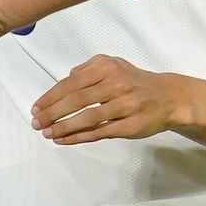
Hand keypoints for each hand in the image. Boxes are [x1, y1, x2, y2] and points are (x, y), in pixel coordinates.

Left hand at [30, 55, 185, 145]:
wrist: (169, 97)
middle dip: (52, 113)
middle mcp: (115, 84)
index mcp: (107, 68)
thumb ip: (89, 68)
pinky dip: (79, 137)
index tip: (36, 107)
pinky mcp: (130, 125)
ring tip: (47, 133)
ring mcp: (124, 105)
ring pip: (87, 117)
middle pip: (76, 100)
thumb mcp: (114, 64)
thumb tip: (67, 77)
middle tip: (36, 122)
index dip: (51, 97)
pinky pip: (100, 132)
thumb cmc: (136, 81)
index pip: (71, 83)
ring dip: (63, 127)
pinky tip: (64, 140)